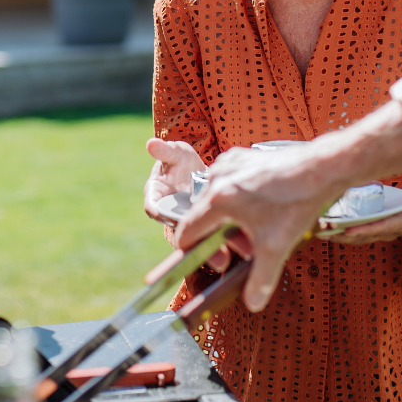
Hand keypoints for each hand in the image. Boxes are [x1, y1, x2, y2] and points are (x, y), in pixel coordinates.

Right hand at [143, 139, 205, 220]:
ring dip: (194, 226)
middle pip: (169, 221)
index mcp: (154, 192)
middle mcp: (164, 206)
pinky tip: (215, 222)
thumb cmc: (181, 158)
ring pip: (183, 226)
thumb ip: (165, 150)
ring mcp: (178, 214)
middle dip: (180, 223)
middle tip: (195, 221)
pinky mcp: (191, 219)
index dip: (159, 214)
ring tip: (208, 223)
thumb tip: (150, 142)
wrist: (196, 167)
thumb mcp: (176, 152)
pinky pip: (195, 227)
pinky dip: (203, 226)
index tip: (172, 216)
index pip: (151, 208)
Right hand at [144, 139, 231, 270]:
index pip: (155, 209)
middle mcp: (171, 215)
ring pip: (201, 239)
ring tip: (235, 257)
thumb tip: (151, 143)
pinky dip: (231, 240)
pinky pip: (216, 236)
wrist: (196, 169)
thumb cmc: (181, 160)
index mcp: (157, 198)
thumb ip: (166, 151)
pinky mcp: (208, 225)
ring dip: (217, 249)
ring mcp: (190, 223)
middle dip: (199, 246)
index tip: (175, 222)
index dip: (164, 217)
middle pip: (183, 234)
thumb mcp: (175, 153)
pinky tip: (250, 246)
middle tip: (216, 258)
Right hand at [175, 142, 347, 310]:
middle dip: (219, 238)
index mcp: (219, 199)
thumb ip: (261, 279)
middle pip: (202, 216)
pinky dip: (237, 201)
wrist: (321, 167)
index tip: (203, 260)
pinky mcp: (241, 157)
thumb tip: (253, 303)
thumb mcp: (277, 246)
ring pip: (216, 200)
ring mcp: (229, 164)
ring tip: (255, 233)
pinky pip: (228, 185)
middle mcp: (218, 178)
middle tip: (243, 250)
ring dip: (229, 221)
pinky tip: (260, 210)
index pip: (187, 231)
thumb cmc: (298, 201)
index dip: (191, 251)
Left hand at [327, 177, 401, 245]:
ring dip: (337, 235)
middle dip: (343, 233)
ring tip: (318, 230)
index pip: (383, 227)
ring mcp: (377, 233)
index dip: (366, 229)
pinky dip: (337, 233)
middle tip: (325, 228)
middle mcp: (387, 230)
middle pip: (363, 235)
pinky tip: (322, 228)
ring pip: (355, 237)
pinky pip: (352, 235)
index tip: (349, 229)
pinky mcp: (369, 231)